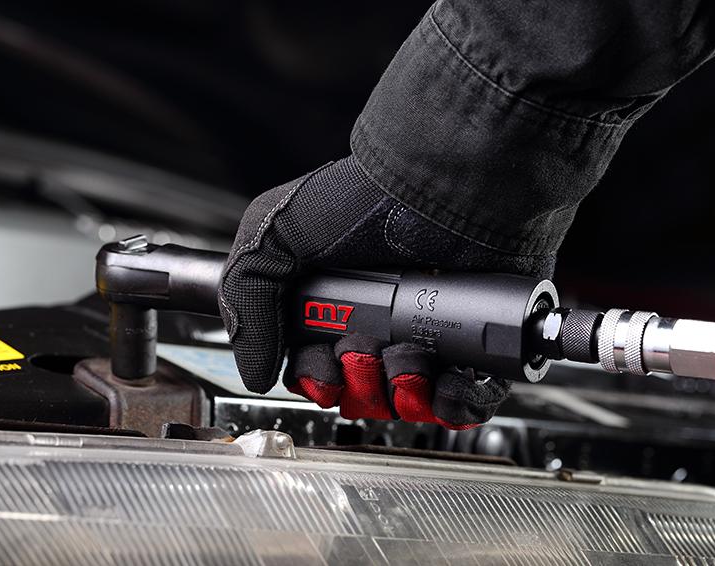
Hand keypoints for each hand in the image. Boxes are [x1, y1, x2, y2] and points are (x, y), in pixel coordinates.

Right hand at [218, 156, 553, 427]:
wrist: (439, 189)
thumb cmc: (361, 200)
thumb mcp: (273, 237)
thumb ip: (246, 301)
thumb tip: (255, 374)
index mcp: (329, 308)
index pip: (316, 371)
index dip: (317, 381)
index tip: (324, 371)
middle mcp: (375, 324)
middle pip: (361, 392)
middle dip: (360, 386)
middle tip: (365, 352)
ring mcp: (423, 334)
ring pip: (408, 399)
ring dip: (403, 393)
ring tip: (408, 357)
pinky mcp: (467, 341)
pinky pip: (464, 397)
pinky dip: (454, 404)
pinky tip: (443, 384)